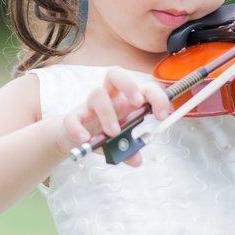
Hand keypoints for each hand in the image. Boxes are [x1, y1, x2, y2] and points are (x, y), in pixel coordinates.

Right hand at [54, 67, 170, 166]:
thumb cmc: (102, 133)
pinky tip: (85, 139)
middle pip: (115, 74)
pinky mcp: (73, 117)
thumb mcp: (119, 143)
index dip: (156, 97)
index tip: (161, 115)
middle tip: (137, 103)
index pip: (143, 88)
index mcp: (124, 100)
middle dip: (129, 85)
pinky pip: (73, 117)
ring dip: (107, 113)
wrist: (73, 137)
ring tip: (113, 133)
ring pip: (97, 94)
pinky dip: (78, 128)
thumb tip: (137, 160)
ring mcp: (89, 105)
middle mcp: (108, 97)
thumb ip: (129, 150)